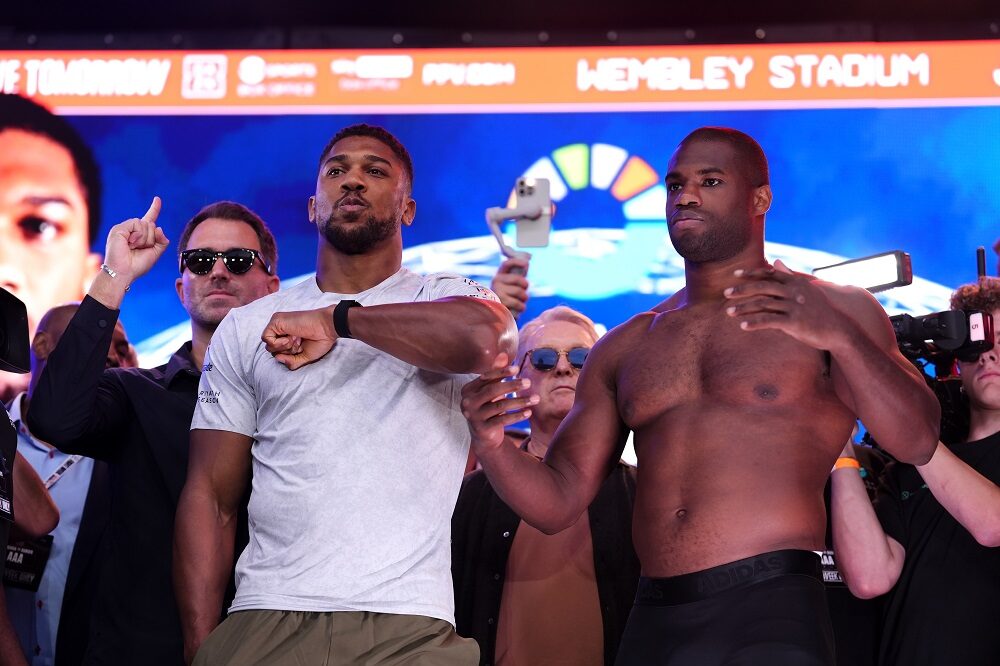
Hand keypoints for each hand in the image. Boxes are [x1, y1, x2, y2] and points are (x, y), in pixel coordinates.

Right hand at [103, 197, 168, 282]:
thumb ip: (162, 241)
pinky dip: (138, 235)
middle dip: (151, 238)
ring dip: (145, 238)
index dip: (154, 209)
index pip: (148, 218)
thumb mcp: (155, 253)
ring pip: (145, 223)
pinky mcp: (119, 229)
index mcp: (139, 235)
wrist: (123, 272)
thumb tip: (159, 227)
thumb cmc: (137, 265)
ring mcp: (124, 228)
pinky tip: (130, 243)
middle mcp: (131, 230)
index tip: (158, 199)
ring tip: (133, 247)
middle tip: (140, 249)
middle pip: (150, 224)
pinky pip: (137, 224)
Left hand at [261, 306, 337, 369]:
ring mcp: (279, 324)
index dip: (289, 354)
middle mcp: (282, 330)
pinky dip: (277, 343)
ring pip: (268, 344)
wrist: (327, 327)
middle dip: (286, 351)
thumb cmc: (320, 340)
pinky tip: (289, 338)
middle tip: (299, 342)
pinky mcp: (276, 320)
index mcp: (289, 336)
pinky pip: (266, 338)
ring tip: (295, 338)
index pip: (279, 352)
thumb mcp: (305, 356)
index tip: (301, 347)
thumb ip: (291, 361)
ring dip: (283, 347)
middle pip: (272, 349)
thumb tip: (277, 358)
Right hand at [460, 354, 538, 452]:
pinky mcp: (482, 429)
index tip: (517, 368)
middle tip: (529, 382)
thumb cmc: (488, 407)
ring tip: (535, 398)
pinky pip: (503, 420)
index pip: (485, 378)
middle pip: (492, 391)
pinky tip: (529, 412)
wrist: (484, 436)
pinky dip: (517, 416)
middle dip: (512, 385)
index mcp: (467, 390)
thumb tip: (503, 353)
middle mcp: (467, 403)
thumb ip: (496, 373)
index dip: (501, 372)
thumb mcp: (491, 390)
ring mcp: (473, 417)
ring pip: (500, 406)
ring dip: (520, 401)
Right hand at [491, 258, 529, 316]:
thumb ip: (517, 276)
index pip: (507, 264)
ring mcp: (498, 293)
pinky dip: (520, 309)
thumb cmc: (506, 300)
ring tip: (517, 305)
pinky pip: (520, 305)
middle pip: (521, 281)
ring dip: (523, 302)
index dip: (518, 261)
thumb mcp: (509, 286)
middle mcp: (496, 282)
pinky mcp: (502, 304)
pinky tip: (514, 311)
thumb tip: (527, 261)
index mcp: (499, 276)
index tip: (527, 264)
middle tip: (522, 295)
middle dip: (525, 289)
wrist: (494, 316)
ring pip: (522, 294)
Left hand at [723, 259, 846, 349]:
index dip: (752, 273)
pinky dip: (754, 322)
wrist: (837, 329)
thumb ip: (788, 275)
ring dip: (743, 308)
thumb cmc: (818, 310)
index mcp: (795, 282)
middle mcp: (794, 292)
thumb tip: (775, 262)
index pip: (769, 274)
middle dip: (742, 289)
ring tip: (729, 312)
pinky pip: (769, 321)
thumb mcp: (805, 289)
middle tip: (725, 293)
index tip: (735, 274)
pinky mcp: (794, 322)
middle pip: (762, 287)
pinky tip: (743, 325)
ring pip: (763, 304)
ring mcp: (794, 306)